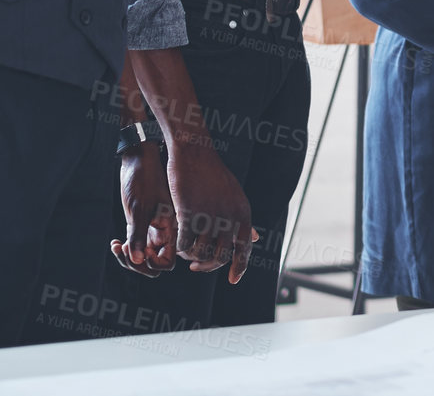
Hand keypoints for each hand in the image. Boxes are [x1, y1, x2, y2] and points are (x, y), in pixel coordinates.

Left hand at [112, 141, 177, 277]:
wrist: (138, 160)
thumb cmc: (143, 179)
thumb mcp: (140, 208)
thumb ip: (140, 235)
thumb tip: (138, 261)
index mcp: (172, 229)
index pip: (168, 262)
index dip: (153, 264)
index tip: (139, 253)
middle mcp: (164, 233)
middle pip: (154, 265)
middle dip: (137, 264)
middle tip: (125, 249)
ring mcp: (151, 230)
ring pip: (142, 258)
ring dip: (128, 258)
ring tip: (119, 245)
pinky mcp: (140, 225)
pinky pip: (134, 247)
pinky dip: (124, 250)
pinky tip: (115, 242)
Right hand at [166, 145, 257, 281]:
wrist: (195, 153)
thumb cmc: (213, 174)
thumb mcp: (235, 196)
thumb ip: (243, 220)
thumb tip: (256, 238)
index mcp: (243, 213)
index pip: (245, 249)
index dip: (240, 268)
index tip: (233, 280)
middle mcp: (229, 217)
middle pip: (222, 256)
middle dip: (209, 266)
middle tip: (197, 267)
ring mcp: (210, 217)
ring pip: (201, 252)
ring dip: (192, 257)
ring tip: (185, 253)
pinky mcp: (189, 215)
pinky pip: (185, 243)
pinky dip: (180, 248)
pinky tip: (177, 244)